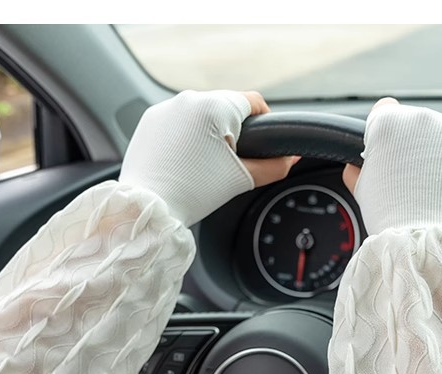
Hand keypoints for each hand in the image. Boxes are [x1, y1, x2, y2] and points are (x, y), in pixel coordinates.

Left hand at [120, 89, 297, 226]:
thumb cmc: (193, 194)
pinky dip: (184, 136)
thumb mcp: (240, 179)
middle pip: (226, 107)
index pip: (254, 102)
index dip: (264, 122)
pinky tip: (183, 161)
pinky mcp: (150, 119)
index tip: (260, 143)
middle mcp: (189, 98)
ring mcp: (166, 107)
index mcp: (215, 107)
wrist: (149, 208)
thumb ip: (274, 167)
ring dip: (207, 132)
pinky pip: (177, 121)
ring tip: (204, 165)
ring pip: (200, 114)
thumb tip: (292, 157)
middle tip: (229, 162)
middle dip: (232, 131)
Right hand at [342, 96, 441, 235]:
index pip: (383, 109)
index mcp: (387, 122)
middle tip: (408, 176)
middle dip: (411, 144)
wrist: (424, 239)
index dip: (382, 132)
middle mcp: (420, 117)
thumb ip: (358, 169)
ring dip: (435, 151)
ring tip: (430, 184)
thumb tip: (355, 165)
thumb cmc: (389, 216)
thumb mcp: (362, 190)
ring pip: (440, 133)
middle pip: (414, 122)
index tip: (386, 150)